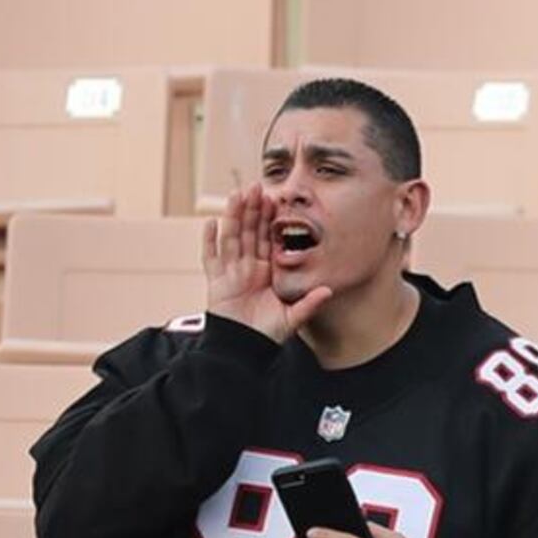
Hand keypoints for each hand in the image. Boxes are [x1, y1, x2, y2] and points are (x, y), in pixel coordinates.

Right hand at [201, 182, 330, 343]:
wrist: (243, 350)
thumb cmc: (267, 334)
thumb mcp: (292, 318)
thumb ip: (308, 304)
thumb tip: (328, 290)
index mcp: (268, 271)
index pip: (269, 239)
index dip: (270, 220)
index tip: (275, 200)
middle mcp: (249, 267)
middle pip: (249, 232)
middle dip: (252, 210)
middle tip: (256, 187)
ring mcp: (231, 272)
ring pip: (231, 238)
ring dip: (233, 216)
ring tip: (236, 195)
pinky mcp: (215, 281)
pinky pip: (210, 257)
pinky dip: (208, 240)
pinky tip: (210, 223)